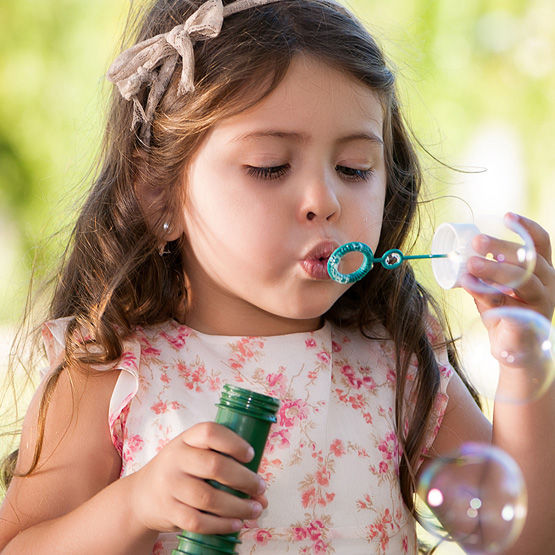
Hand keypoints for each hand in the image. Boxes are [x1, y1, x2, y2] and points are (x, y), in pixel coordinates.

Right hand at [126, 422, 266, 535]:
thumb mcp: (193, 454)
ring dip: (238, 506)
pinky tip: (236, 523)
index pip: (210, 432)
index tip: (251, 455)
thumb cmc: (180, 471)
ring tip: (255, 509)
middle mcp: (176, 459)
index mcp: (186, 439)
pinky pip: (198, 521)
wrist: (141, 496)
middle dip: (244, 479)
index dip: (234, 443)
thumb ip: (224, 464)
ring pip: (209, 498)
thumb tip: (261, 494)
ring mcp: (170, 485)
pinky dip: (221, 525)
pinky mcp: (168, 511)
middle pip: (215, 466)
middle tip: (260, 487)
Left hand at [463, 213, 554, 365]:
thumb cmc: (505, 313)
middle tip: (477, 241)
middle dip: (502, 247)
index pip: (541, 243)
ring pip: (523, 280)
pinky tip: (468, 284)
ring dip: (495, 269)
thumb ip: (482, 273)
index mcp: (541, 271)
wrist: (514, 351)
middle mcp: (547, 284)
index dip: (526, 227)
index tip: (507, 216)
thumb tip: (461, 255)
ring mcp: (541, 303)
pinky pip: (508, 303)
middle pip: (530, 258)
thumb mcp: (493, 288)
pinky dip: (485, 293)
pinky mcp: (529, 321)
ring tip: (471, 263)